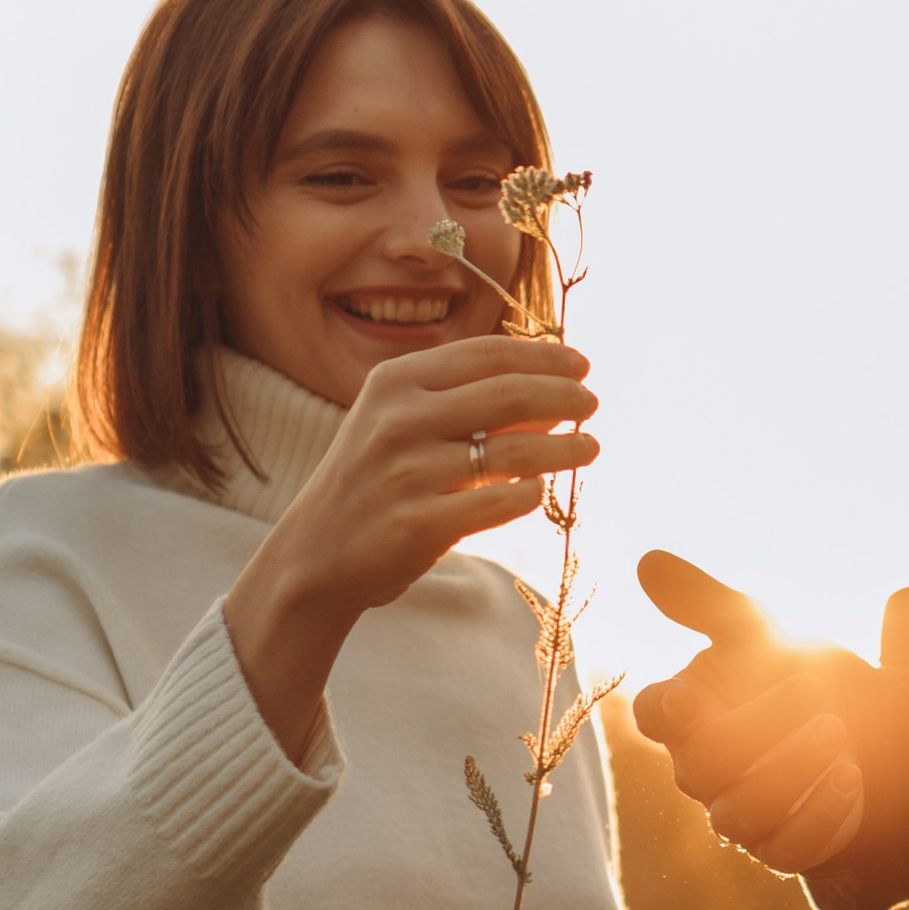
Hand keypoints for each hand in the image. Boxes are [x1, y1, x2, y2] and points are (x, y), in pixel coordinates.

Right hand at [225, 334, 597, 759]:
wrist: (316, 555)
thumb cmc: (373, 481)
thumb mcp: (401, 424)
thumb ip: (464, 402)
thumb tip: (553, 391)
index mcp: (395, 381)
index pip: (487, 354)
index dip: (543, 356)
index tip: (580, 364)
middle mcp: (399, 419)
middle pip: (509, 393)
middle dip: (563, 395)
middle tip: (592, 403)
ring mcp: (408, 472)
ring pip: (515, 450)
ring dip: (564, 446)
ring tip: (589, 448)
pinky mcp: (419, 524)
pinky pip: (500, 501)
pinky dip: (529, 493)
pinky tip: (540, 490)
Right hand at [633, 549, 871, 871]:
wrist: (865, 724)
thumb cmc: (793, 671)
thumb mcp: (756, 628)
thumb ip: (705, 601)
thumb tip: (647, 561)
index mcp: (685, 714)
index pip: (654, 716)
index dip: (670, 708)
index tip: (696, 692)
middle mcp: (699, 771)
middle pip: (704, 766)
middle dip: (760, 728)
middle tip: (815, 690)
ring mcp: (736, 815)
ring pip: (741, 814)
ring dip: (793, 771)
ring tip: (839, 733)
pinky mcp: (781, 847)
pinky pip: (787, 850)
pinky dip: (820, 816)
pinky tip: (851, 777)